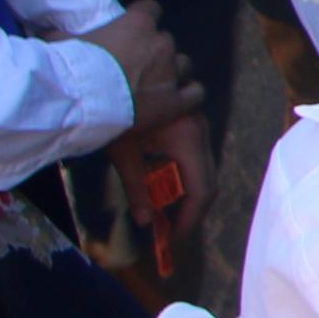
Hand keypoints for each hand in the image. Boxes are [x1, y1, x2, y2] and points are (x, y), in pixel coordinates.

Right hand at [73, 0, 203, 132]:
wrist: (80, 99)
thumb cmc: (70, 65)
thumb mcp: (60, 40)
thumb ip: (60, 33)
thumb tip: (43, 30)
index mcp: (137, 23)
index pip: (151, 9)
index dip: (144, 19)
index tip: (134, 29)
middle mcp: (160, 43)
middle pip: (165, 41)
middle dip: (153, 51)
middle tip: (135, 66)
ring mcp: (170, 72)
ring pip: (183, 65)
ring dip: (171, 71)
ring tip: (154, 84)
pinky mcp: (174, 101)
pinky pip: (195, 93)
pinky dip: (188, 94)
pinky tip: (178, 99)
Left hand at [121, 108, 213, 266]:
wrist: (109, 79)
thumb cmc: (116, 114)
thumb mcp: (124, 155)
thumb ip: (137, 190)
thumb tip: (144, 222)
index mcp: (188, 140)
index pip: (201, 190)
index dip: (190, 218)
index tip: (173, 238)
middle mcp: (201, 132)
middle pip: (208, 181)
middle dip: (192, 209)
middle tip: (172, 229)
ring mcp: (199, 123)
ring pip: (206, 168)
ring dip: (190, 192)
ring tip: (168, 208)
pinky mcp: (191, 120)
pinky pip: (198, 155)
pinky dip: (187, 175)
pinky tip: (167, 182)